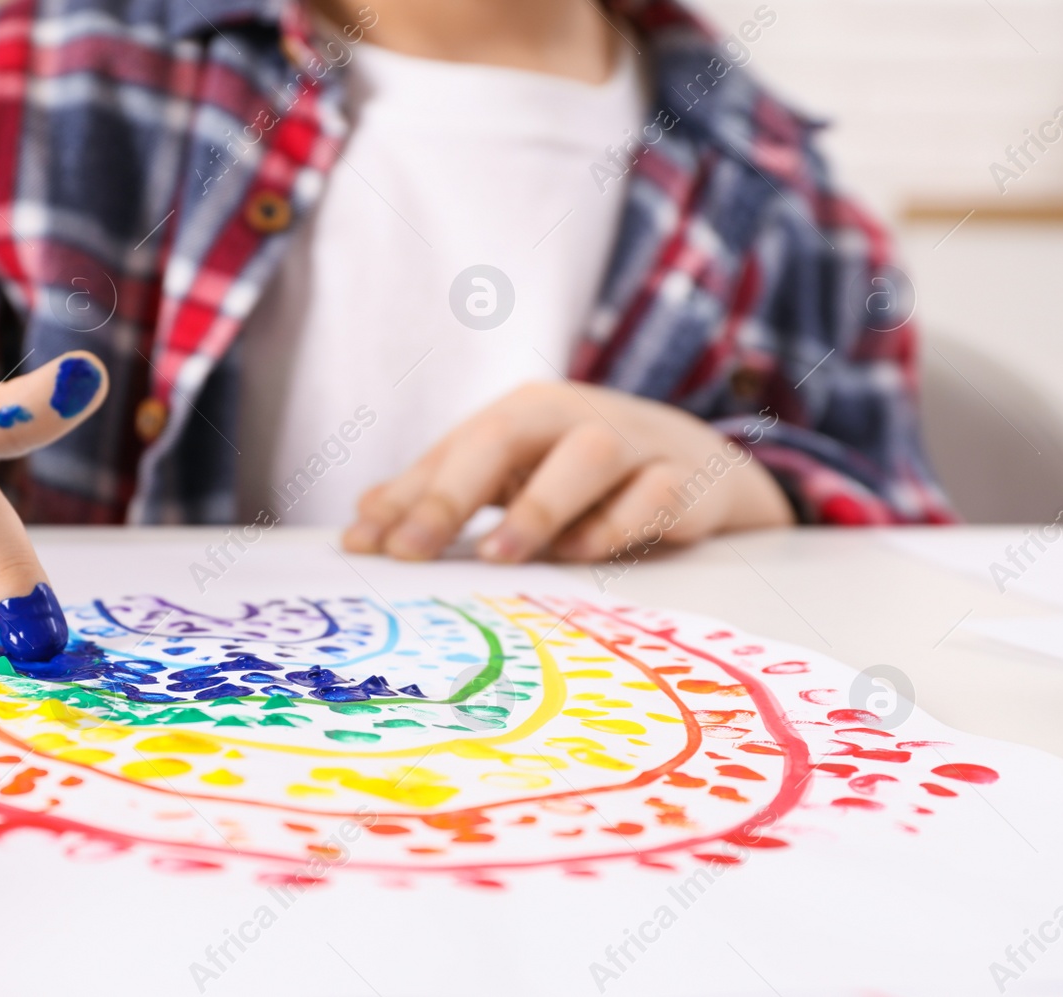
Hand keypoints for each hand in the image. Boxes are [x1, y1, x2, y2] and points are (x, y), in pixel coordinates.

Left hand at [342, 381, 792, 562]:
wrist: (700, 466)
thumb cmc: (583, 474)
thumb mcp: (512, 476)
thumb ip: (441, 494)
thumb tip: (363, 519)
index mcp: (523, 411)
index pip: (453, 449)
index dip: (405, 497)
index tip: (362, 545)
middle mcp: (573, 416)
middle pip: (506, 435)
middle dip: (451, 494)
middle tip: (408, 551)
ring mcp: (634, 443)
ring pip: (588, 456)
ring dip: (538, 505)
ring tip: (494, 555)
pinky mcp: (685, 481)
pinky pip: (654, 497)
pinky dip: (618, 525)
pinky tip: (582, 554)